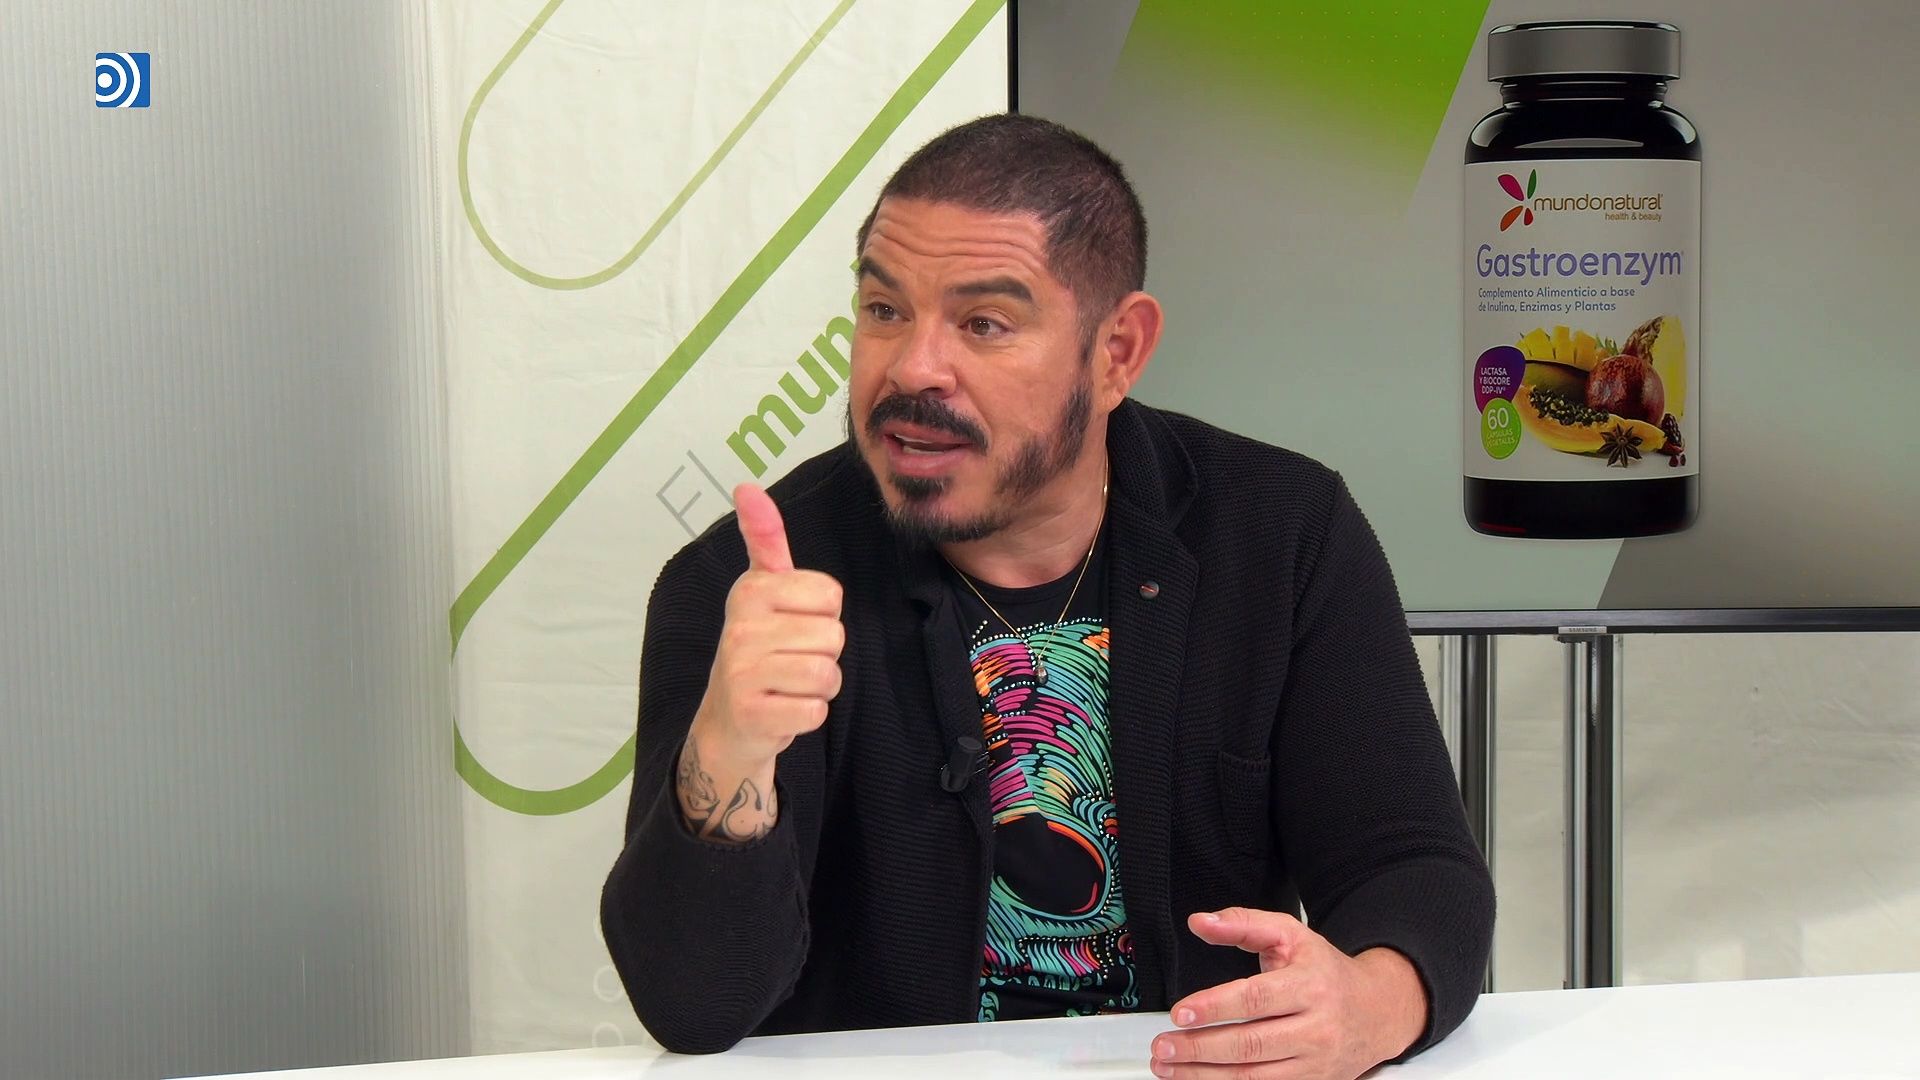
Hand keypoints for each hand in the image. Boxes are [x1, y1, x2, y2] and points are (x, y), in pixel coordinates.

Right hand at [676, 484, 843, 840]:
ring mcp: (742, 672)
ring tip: (787, 684)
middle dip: (822, 654)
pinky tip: (782, 709)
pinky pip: (816, 711)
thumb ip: (765, 540)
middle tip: (789, 660)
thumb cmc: (757, 649)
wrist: (727, 723)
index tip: (792, 624)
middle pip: (834, 637)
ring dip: (818, 687)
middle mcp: (740, 627)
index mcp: (750, 590)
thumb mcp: (762, 591)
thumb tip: (747, 486)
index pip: (831, 595)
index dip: (822, 615)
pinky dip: (808, 716)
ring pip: (827, 674)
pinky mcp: (751, 714)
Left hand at [1148, 908, 1427, 1079]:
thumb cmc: (1326, 972)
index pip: (1256, 998)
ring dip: (1205, 1076)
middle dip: (1200, 1048)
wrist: (1378, 1011)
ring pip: (1254, 1077)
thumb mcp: (1291, 935)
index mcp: (1310, 985)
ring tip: (1168, 1067)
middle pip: (1250, 1044)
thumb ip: (1244, 924)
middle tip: (1163, 1046)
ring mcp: (1315, 1063)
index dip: (1215, 1006)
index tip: (1180, 1013)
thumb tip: (1201, 922)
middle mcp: (1316, 1028)